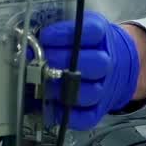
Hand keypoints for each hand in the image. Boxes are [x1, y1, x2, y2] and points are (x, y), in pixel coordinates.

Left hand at [37, 13, 140, 130]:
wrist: (117, 64)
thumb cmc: (87, 44)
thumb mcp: (77, 28)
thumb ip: (58, 31)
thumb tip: (28, 40)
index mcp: (102, 36)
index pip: (91, 32)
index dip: (66, 34)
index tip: (45, 37)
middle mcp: (107, 61)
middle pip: (93, 63)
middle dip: (62, 61)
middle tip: (41, 61)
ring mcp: (105, 87)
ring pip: (90, 91)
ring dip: (63, 89)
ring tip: (44, 84)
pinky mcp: (100, 109)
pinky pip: (87, 117)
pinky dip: (68, 115)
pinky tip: (51, 108)